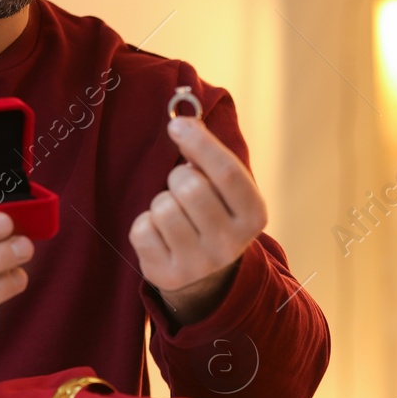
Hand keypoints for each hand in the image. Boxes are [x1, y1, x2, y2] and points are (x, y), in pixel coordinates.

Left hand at [129, 116, 266, 325]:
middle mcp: (230, 243)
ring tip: (174, 212)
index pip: (227, 172)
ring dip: (161, 202)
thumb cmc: (214, 214)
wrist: (207, 276)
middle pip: (190, 187)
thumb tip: (183, 122)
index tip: (177, 124)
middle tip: (182, 185)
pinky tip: (161, 234)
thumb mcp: (225, 190)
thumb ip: (209, 158)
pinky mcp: (169, 275)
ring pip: (163, 209)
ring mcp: (200, 263)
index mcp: (253, 215)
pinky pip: (142, 230)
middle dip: (178, 176)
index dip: (200, 143)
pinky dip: (146, 224)